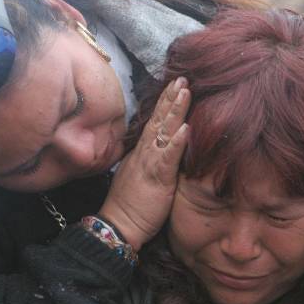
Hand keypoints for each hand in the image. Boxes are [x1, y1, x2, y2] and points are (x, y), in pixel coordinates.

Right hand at [98, 78, 190, 250]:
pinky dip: (177, 142)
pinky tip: (186, 128)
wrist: (118, 226)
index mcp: (142, 153)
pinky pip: (167, 157)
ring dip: (175, 110)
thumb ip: (150, 162)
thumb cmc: (130, 206)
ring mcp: (149, 163)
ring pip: (163, 131)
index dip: (164, 105)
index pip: (154, 123)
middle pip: (158, 120)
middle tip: (182, 78)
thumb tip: (159, 152)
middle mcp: (144, 153)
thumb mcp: (141, 178)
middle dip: (170, 98)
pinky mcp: (157, 179)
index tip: (174, 87)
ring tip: (185, 91)